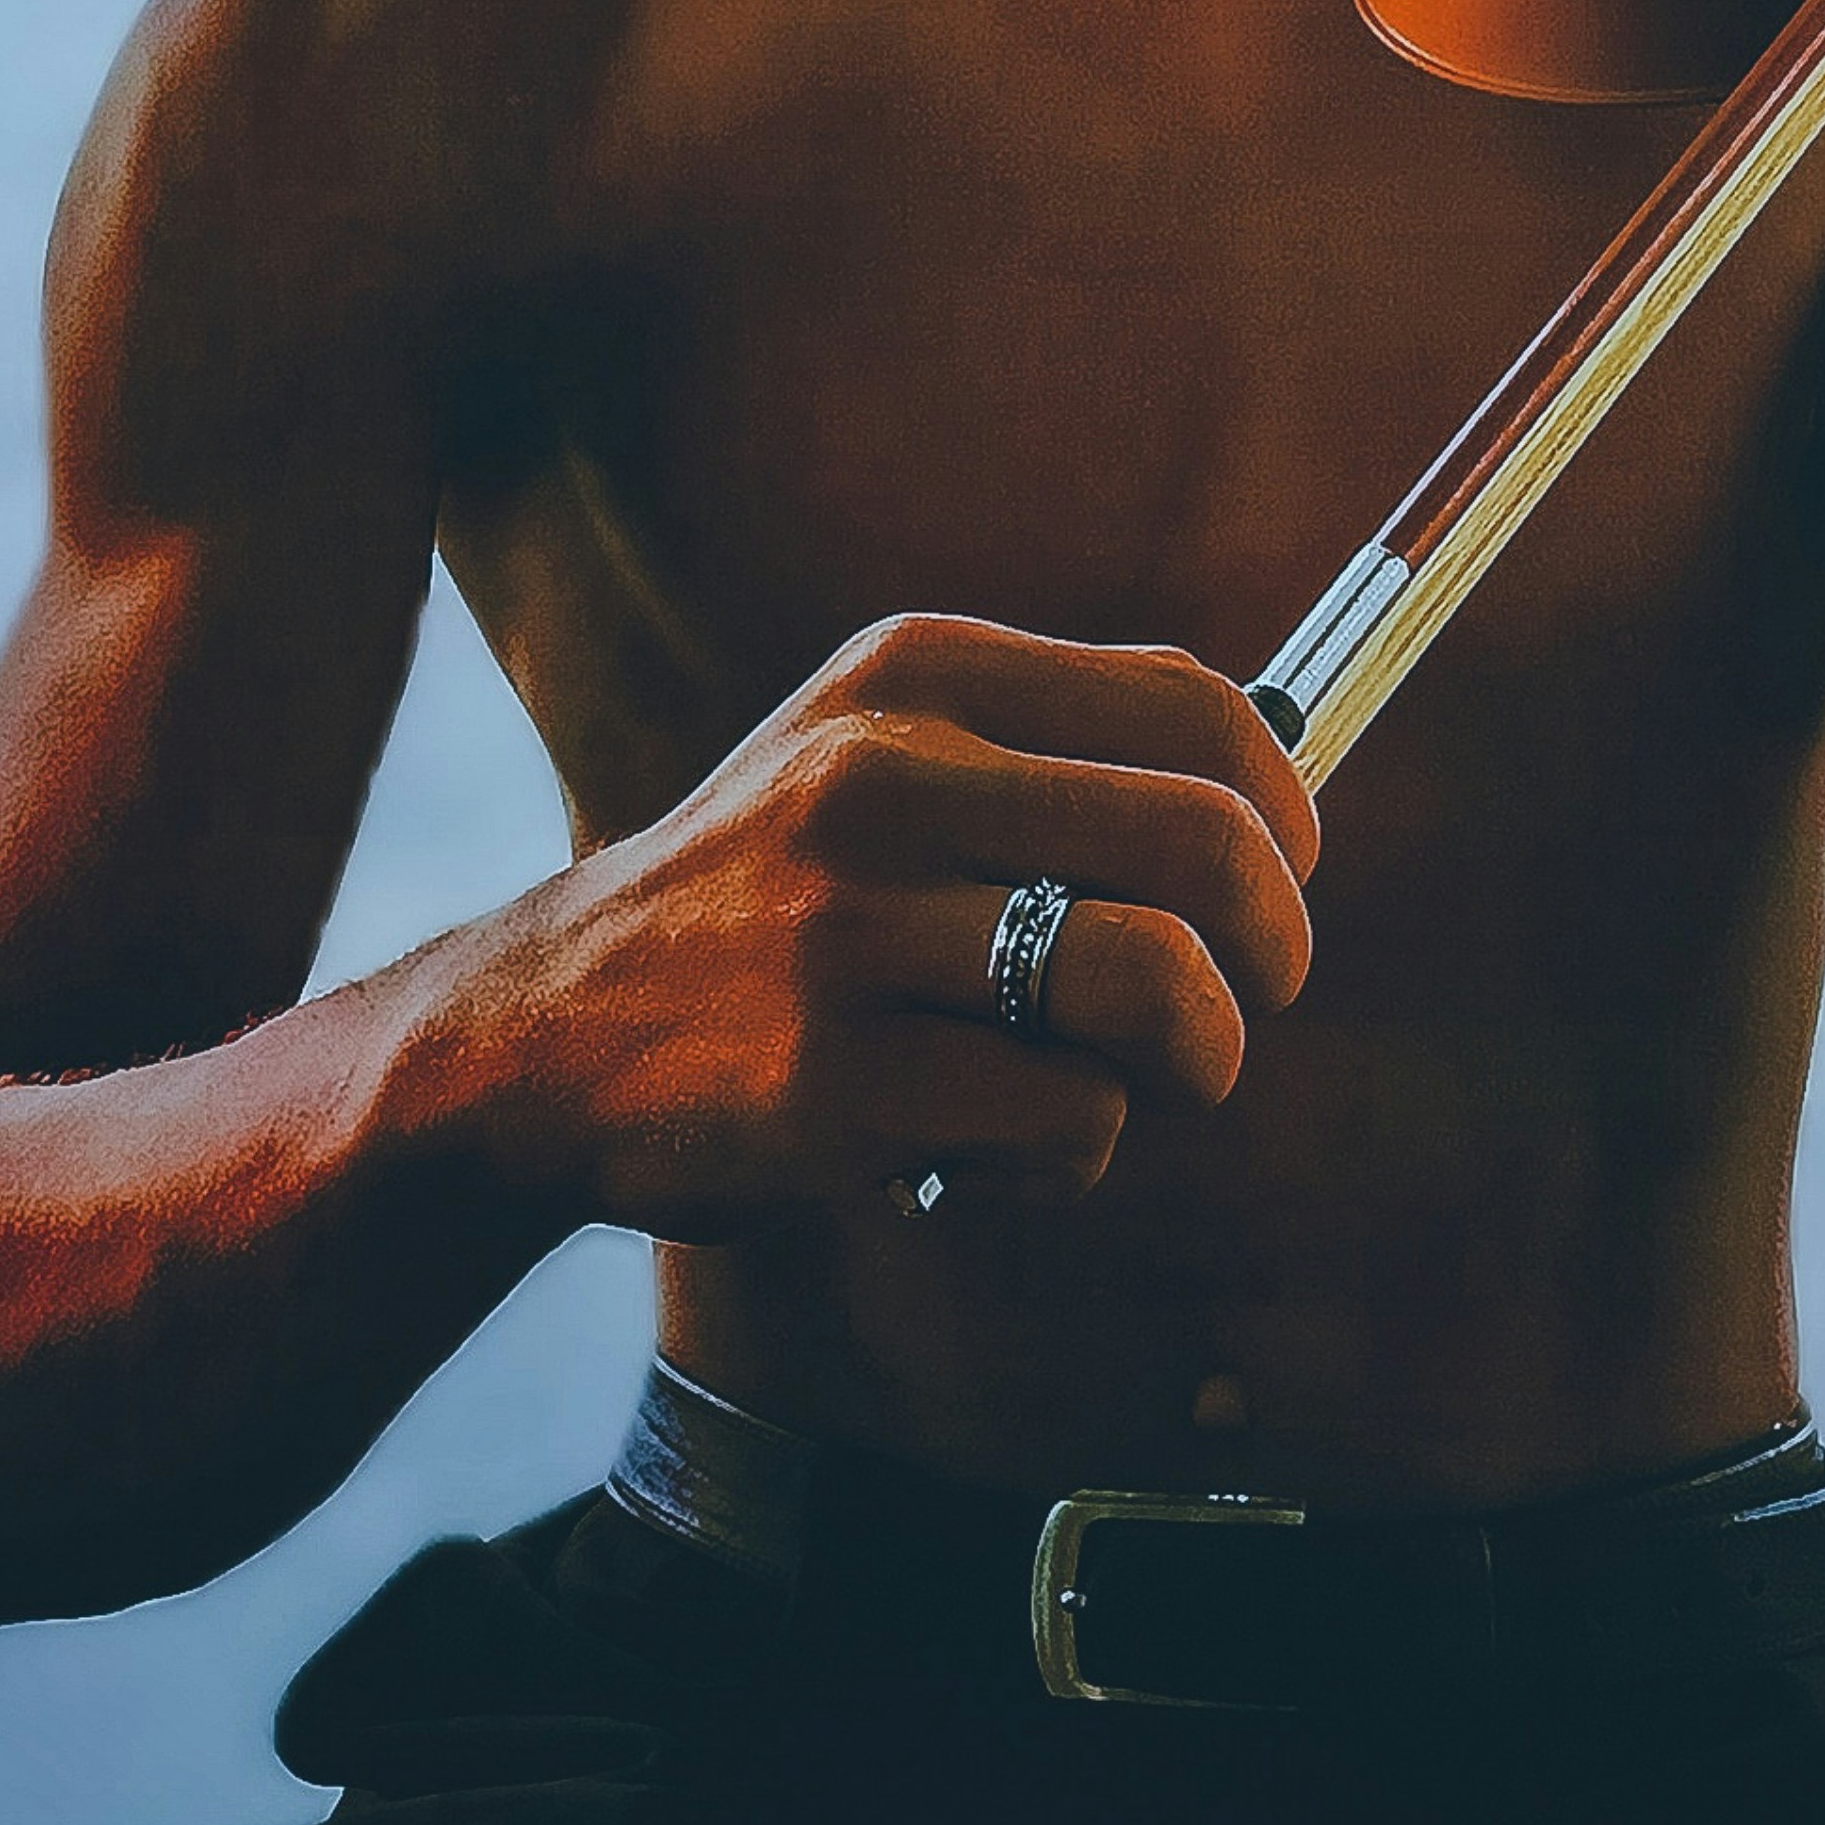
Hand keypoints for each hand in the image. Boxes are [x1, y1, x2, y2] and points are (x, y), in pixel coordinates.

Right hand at [445, 614, 1318, 1235]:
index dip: (1284, 814)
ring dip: (1195, 1062)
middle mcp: (885, 775)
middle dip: (1272, 950)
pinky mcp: (834, 1080)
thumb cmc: (774, 900)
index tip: (1282, 881)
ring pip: (1158, 984)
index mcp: (919, 675)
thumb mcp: (882, 753)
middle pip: (1208, 842)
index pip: (1200, 710)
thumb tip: (1282, 798)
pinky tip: (1001, 1142)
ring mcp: (851, 928)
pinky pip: (1072, 1116)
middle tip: (1245, 1005)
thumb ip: (1057, 755)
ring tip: (1138, 1083)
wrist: (540, 1033)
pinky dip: (1078, 1149)